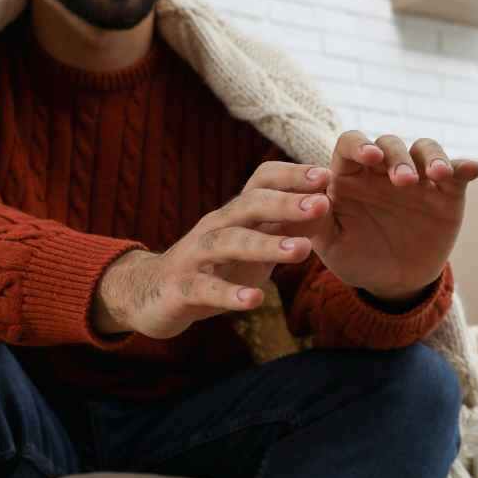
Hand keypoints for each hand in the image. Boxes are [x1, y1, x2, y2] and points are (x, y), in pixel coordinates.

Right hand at [95, 166, 330, 339]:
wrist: (150, 294)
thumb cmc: (213, 268)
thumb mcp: (252, 247)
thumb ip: (283, 229)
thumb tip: (325, 206)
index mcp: (234, 214)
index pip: (261, 181)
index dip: (292, 176)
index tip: (327, 175)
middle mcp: (214, 227)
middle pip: (249, 206)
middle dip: (286, 204)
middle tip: (322, 204)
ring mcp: (195, 256)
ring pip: (228, 243)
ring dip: (265, 245)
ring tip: (301, 251)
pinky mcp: (181, 289)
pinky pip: (205, 289)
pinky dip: (229, 294)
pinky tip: (255, 301)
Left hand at [304, 130, 477, 302]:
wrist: (392, 282)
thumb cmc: (355, 257)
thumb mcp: (330, 245)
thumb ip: (313, 222)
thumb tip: (303, 203)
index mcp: (351, 175)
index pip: (352, 145)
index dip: (361, 146)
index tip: (369, 158)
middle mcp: (384, 170)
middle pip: (390, 144)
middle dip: (397, 157)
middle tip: (402, 181)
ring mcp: (418, 178)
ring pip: (425, 150)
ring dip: (431, 157)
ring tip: (435, 176)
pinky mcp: (446, 192)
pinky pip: (457, 172)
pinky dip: (463, 166)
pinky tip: (471, 169)